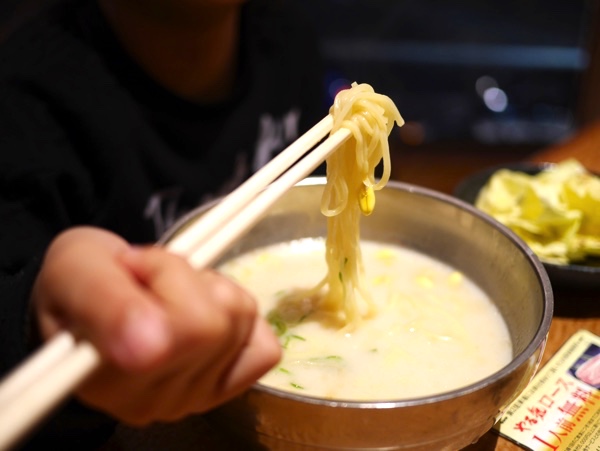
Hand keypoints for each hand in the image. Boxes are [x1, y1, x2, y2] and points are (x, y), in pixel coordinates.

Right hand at [32, 226, 280, 424]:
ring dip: (209, 289)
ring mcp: (192, 399)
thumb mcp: (78, 270)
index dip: (167, 277)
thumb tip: (151, 349)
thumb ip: (106, 305)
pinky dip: (242, 319)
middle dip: (184, 275)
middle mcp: (153, 402)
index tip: (131, 264)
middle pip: (215, 321)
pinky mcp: (223, 388)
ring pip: (241, 319)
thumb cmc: (79, 280)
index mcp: (108, 379)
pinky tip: (204, 313)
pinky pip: (264, 348)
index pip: (178, 329)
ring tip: (168, 292)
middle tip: (147, 275)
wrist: (91, 294)